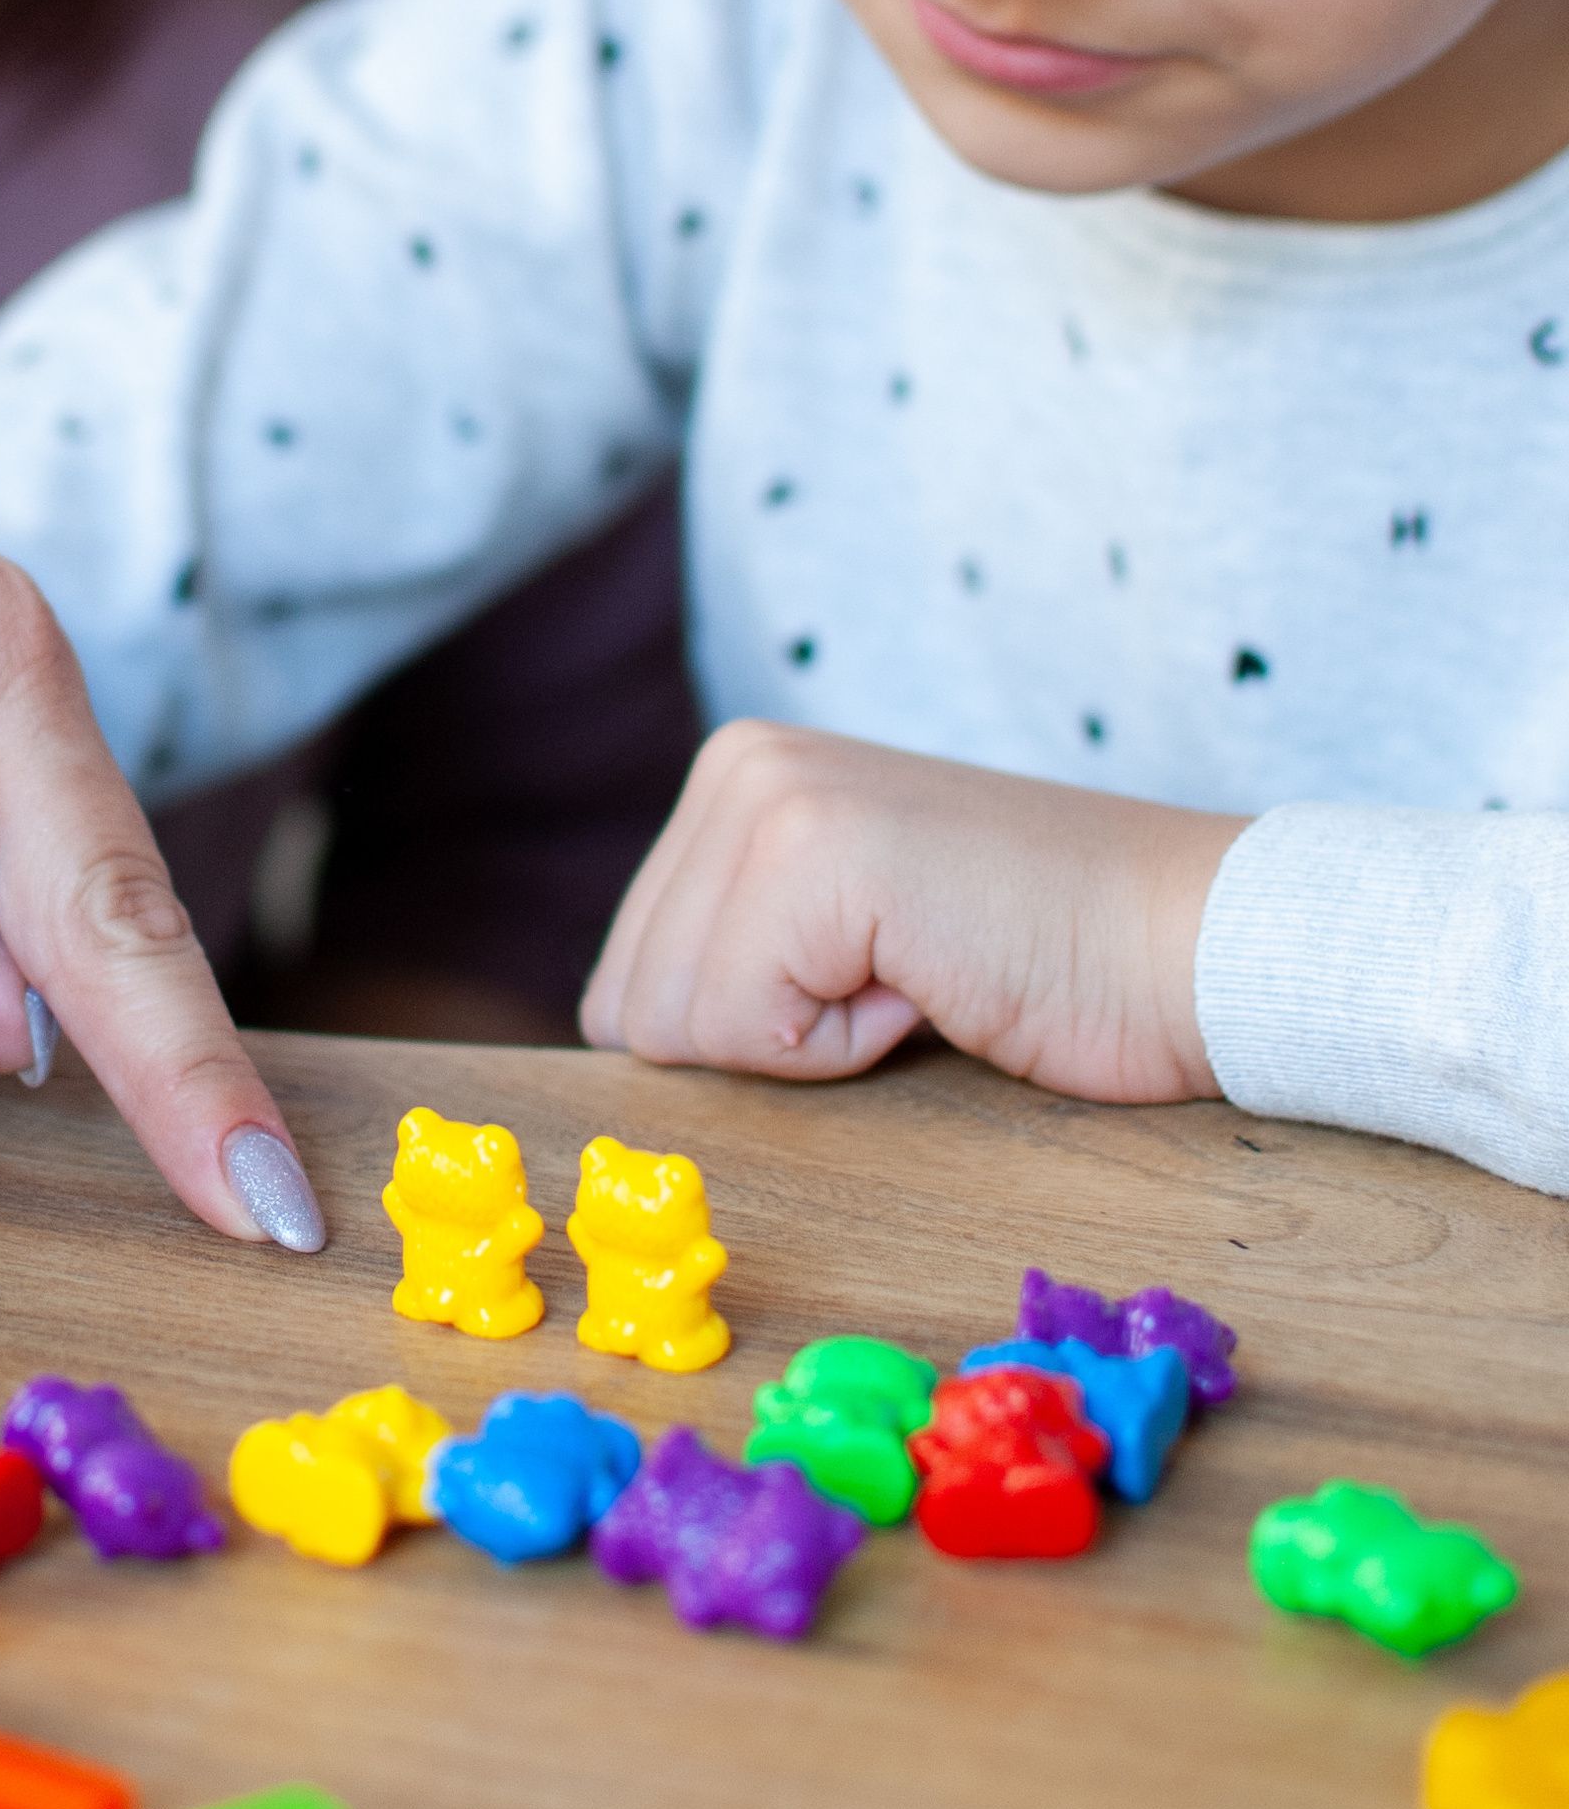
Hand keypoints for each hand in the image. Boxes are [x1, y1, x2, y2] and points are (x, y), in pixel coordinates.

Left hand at [581, 722, 1242, 1100]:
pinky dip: (841, 1045)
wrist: (1193, 944)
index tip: (877, 974)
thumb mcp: (843, 936)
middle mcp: (739, 764)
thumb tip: (615, 1028)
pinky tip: (931, 978)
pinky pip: (740, 1026)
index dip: (751, 1032)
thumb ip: (734, 952)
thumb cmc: (1040, 966)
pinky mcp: (813, 852)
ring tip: (920, 968)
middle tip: (905, 974)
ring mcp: (771, 795)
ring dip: (805, 1041)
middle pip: (634, 1005)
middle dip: (767, 1037)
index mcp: (736, 776)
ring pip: (674, 1022)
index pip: (627, 980)